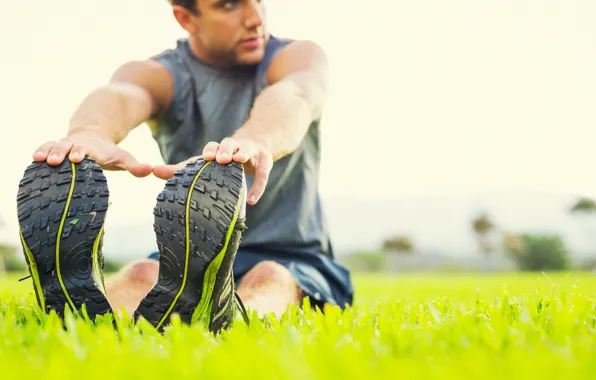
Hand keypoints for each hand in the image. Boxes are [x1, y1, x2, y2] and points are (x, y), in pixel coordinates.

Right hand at [32, 129, 152, 176]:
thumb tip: (151, 170)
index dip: (82, 154)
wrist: (92, 135)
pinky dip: (41, 150)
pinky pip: (46, 146)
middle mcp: (77, 145)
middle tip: (58, 161)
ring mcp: (65, 145)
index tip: (79, 159)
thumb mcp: (123, 158)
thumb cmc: (108, 153)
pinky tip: (34, 157)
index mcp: (93, 150)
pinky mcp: (56, 146)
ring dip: (49, 151)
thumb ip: (135, 166)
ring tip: (41, 159)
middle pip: (68, 147)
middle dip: (63, 153)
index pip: (87, 152)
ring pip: (55, 146)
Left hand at [152, 137, 272, 204]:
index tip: (204, 159)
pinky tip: (252, 201)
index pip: (212, 148)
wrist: (259, 143)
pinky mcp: (265, 160)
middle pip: (229, 142)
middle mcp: (234, 147)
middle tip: (220, 158)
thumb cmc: (225, 159)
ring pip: (246, 149)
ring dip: (241, 153)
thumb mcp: (206, 163)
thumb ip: (180, 169)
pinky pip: (263, 173)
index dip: (209, 151)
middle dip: (224, 149)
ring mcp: (251, 152)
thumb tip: (152, 171)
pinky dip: (258, 187)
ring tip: (237, 160)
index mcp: (219, 149)